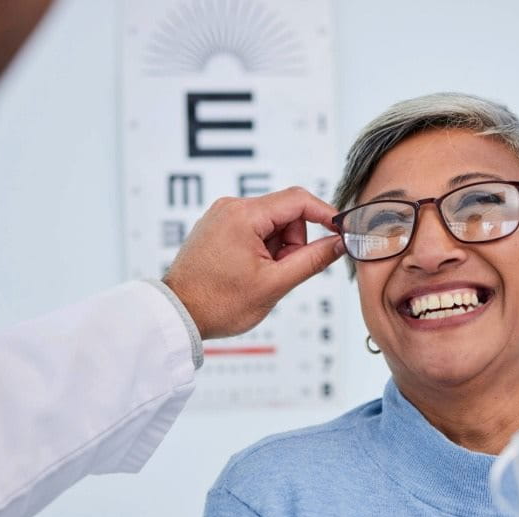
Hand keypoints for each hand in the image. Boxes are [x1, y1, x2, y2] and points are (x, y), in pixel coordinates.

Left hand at [163, 187, 345, 338]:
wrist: (178, 315)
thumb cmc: (217, 303)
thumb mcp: (274, 284)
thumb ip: (312, 260)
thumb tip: (339, 243)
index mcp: (244, 215)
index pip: (299, 200)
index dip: (325, 214)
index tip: (341, 231)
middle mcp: (230, 207)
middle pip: (285, 213)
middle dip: (294, 242)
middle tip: (281, 272)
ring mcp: (222, 216)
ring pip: (271, 223)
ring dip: (277, 248)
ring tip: (260, 276)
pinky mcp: (217, 227)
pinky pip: (253, 230)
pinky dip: (262, 249)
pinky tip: (249, 271)